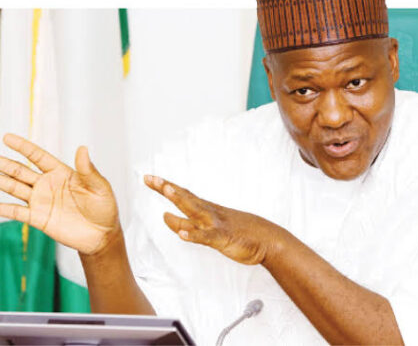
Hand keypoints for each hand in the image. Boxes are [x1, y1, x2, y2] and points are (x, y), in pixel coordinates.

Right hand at [0, 133, 119, 254]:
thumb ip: (89, 170)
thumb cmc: (104, 208)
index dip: (23, 147)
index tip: (6, 137)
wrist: (102, 235)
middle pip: (19, 170)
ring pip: (13, 188)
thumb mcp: (100, 187)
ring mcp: (40, 201)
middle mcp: (47, 185)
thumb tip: (82, 148)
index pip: (38, 157)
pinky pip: (15, 212)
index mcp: (62, 173)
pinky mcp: (38, 219)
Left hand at [143, 175, 283, 265]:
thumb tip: (164, 217)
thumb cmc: (239, 233)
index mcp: (206, 209)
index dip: (165, 186)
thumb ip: (186, 223)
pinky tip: (183, 234)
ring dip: (181, 200)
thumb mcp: (208, 228)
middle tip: (150, 178)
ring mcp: (216, 224)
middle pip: (185, 197)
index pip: (182, 194)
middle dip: (167, 188)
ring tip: (167, 190)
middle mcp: (209, 213)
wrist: (268, 240)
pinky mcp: (223, 238)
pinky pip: (207, 237)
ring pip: (196, 210)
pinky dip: (195, 235)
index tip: (149, 178)